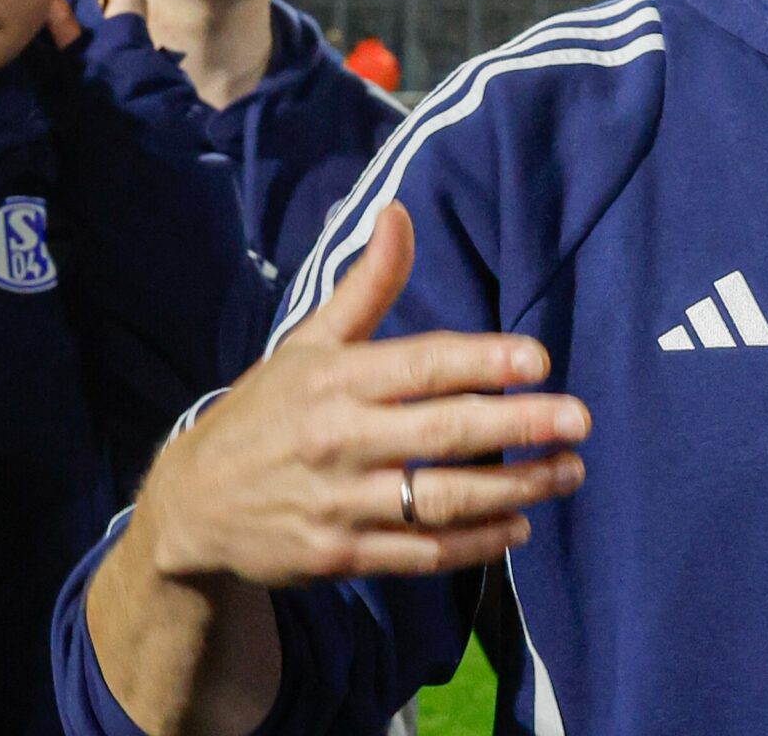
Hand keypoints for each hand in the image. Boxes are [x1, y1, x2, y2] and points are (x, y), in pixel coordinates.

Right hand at [131, 204, 590, 586]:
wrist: (188, 507)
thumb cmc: (265, 412)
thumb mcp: (306, 344)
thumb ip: (366, 286)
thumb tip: (399, 212)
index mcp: (334, 380)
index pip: (421, 365)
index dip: (484, 361)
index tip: (541, 360)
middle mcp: (338, 440)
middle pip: (442, 432)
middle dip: (519, 426)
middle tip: (579, 419)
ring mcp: (339, 502)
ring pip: (441, 499)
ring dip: (514, 488)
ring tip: (568, 472)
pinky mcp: (339, 556)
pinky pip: (420, 552)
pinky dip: (474, 543)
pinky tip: (519, 526)